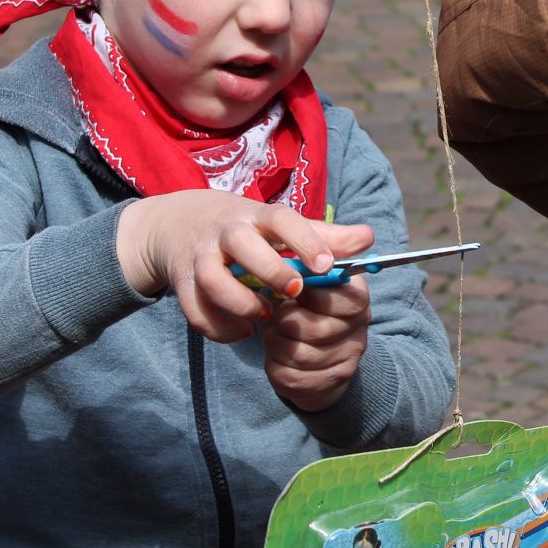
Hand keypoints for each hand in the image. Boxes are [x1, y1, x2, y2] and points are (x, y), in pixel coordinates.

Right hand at [116, 191, 374, 342]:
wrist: (178, 224)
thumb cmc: (246, 228)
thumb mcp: (282, 226)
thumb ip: (325, 235)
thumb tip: (368, 238)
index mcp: (257, 216)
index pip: (282, 219)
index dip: (305, 241)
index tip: (326, 266)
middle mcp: (227, 232)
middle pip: (242, 245)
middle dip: (270, 271)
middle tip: (294, 292)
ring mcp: (201, 257)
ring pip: (213, 281)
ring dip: (242, 304)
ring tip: (266, 316)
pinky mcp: (183, 282)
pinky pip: (196, 311)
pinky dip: (220, 328)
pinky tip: (242, 331)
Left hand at [260, 274, 371, 411]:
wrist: (310, 350)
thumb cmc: (300, 305)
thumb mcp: (302, 279)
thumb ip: (303, 262)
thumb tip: (295, 253)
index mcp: (357, 297)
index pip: (345, 299)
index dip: (310, 296)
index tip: (290, 291)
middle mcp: (360, 329)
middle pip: (318, 329)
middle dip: (284, 321)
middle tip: (275, 315)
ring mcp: (348, 359)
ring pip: (300, 355)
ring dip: (276, 343)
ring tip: (274, 333)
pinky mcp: (329, 383)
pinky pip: (292, 376)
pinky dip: (275, 364)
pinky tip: (277, 355)